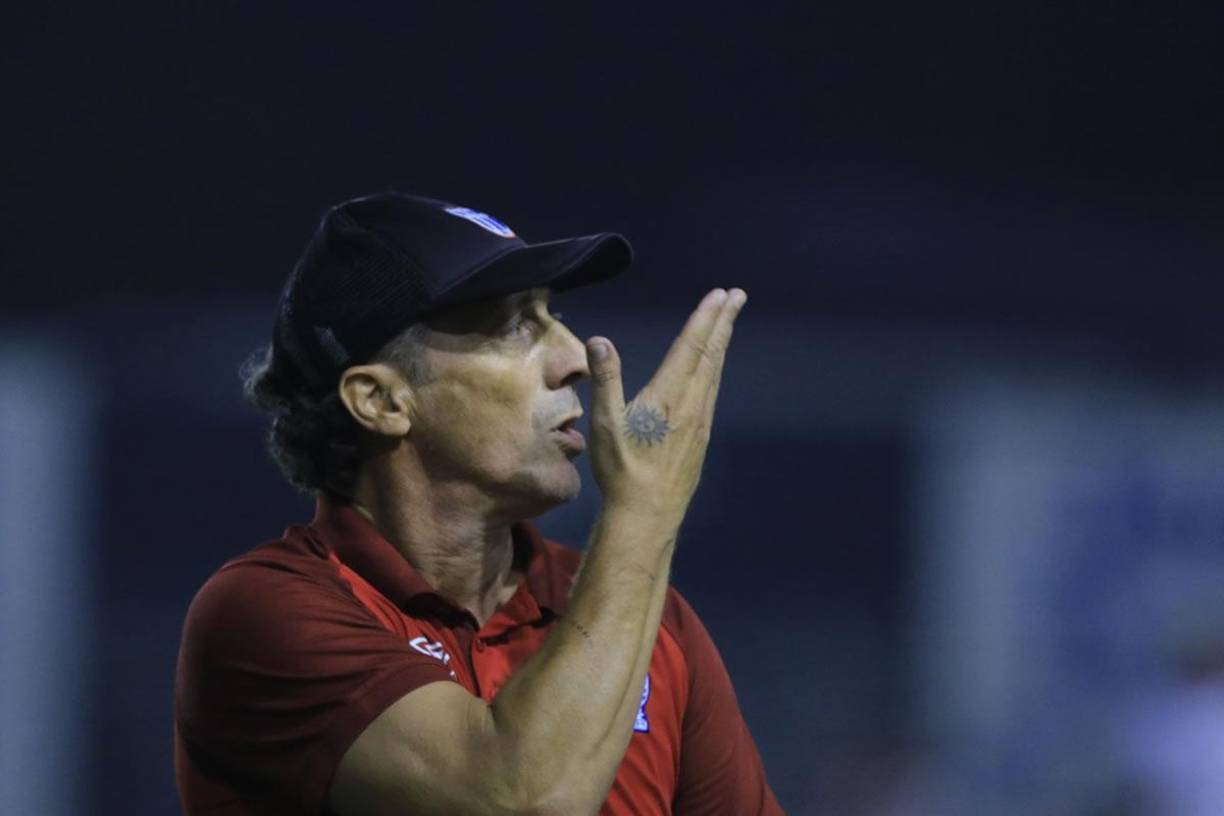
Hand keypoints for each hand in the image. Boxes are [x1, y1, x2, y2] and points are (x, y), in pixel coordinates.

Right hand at [584, 288, 746, 518]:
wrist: (648, 513)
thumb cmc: (622, 469)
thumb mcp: (605, 423)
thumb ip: (606, 379)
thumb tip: (599, 340)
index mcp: (670, 395)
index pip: (691, 347)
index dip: (705, 318)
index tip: (720, 295)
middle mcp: (693, 404)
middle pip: (711, 354)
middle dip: (723, 322)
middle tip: (736, 295)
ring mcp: (701, 421)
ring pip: (715, 372)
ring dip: (721, 343)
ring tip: (727, 323)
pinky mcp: (702, 438)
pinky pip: (713, 392)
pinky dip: (715, 369)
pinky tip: (712, 370)